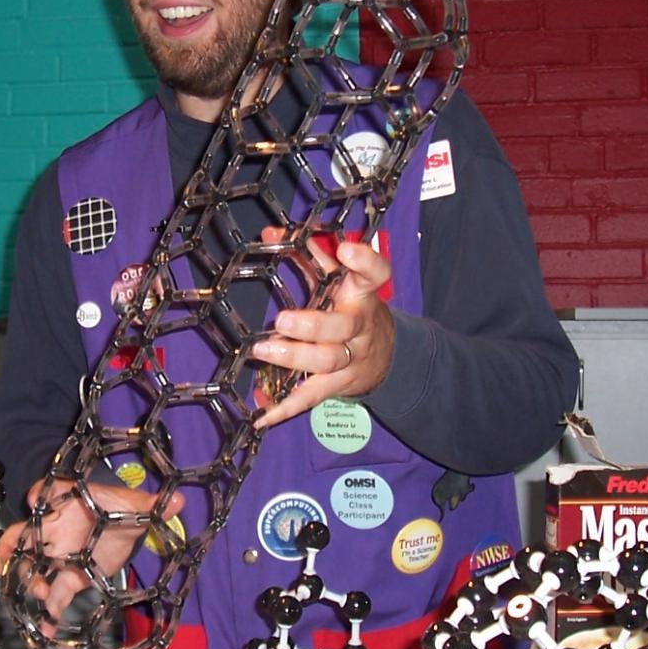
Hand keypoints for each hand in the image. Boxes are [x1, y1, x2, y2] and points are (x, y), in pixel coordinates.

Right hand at [0, 476, 180, 632]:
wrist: (120, 525)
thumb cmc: (118, 507)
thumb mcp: (132, 504)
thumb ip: (151, 505)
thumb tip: (179, 500)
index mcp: (68, 501)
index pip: (46, 491)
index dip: (38, 494)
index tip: (34, 498)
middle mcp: (55, 527)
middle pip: (23, 533)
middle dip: (14, 546)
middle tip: (8, 561)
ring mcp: (57, 554)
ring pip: (31, 566)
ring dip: (30, 581)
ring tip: (40, 595)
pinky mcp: (68, 577)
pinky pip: (53, 594)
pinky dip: (49, 611)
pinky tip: (48, 628)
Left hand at [249, 228, 394, 428]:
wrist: (386, 355)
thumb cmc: (351, 307)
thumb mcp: (340, 279)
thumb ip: (309, 254)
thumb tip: (270, 233)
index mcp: (362, 294)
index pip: (375, 274)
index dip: (364, 262)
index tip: (346, 250)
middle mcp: (360, 327)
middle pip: (341, 329)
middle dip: (312, 326)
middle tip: (282, 320)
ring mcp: (351, 359)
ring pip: (327, 362)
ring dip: (295, 358)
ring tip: (262, 351)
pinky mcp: (337, 386)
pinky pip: (311, 397)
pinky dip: (285, 408)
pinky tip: (262, 416)